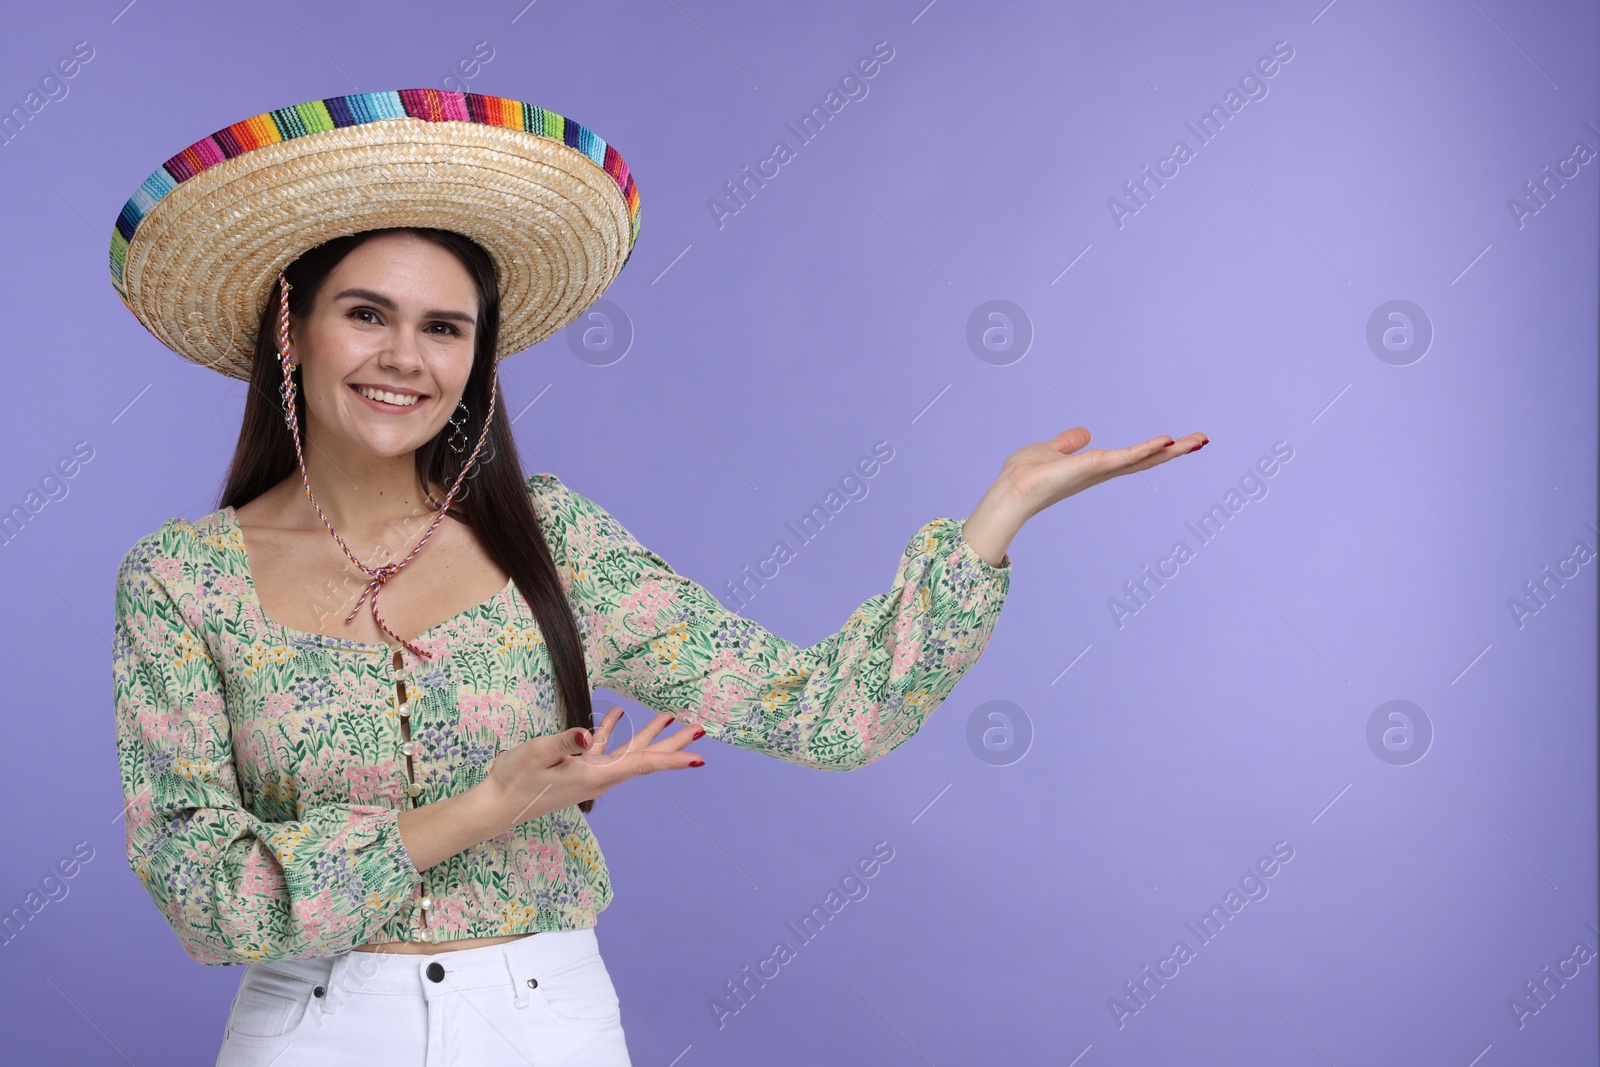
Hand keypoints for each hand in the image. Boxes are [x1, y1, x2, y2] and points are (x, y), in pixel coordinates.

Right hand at [480, 708, 704, 828]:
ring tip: (668, 716)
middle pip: (645, 758)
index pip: (642, 764)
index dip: (672, 758)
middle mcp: (600, 776)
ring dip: (649, 735)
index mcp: (596, 775)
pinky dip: (613, 731)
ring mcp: (589, 773)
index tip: (699, 757)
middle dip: (673, 743)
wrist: (497, 804)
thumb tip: (588, 732)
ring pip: (628, 753)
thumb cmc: (515, 780)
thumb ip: (564, 742)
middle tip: (699, 729)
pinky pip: (604, 749)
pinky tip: (616, 714)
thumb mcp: (536, 755)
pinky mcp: (577, 769)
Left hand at [998, 427, 1207, 518]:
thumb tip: (1082, 434)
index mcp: (1096, 467)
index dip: (1156, 450)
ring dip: (1172, 450)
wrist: (1012, 490)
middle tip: (1202, 440)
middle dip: (1175, 451)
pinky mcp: (1094, 467)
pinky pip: (1126, 457)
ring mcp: (1101, 471)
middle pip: (1146, 460)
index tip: (1178, 440)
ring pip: (1143, 459)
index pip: (1132, 457)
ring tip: (1198, 440)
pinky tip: (1167, 441)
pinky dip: (1146, 449)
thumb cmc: (1024, 475)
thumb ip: (1067, 443)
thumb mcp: (1050, 450)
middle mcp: (1103, 471)